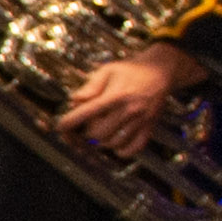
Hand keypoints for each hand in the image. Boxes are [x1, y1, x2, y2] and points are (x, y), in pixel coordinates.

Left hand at [61, 45, 193, 155]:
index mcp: (116, 95)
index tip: (60, 127)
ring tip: (102, 129)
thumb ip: (90, 86)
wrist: (161, 70)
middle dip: (87, 131)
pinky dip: (121, 151)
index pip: (87, 113)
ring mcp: (141, 121)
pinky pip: (133, 149)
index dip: (69, 122)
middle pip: (98, 134)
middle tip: (88, 123)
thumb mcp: (108, 70)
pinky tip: (115, 141)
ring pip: (113, 143)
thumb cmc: (130, 70)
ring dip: (101, 141)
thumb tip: (75, 101)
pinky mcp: (150, 128)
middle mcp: (129, 110)